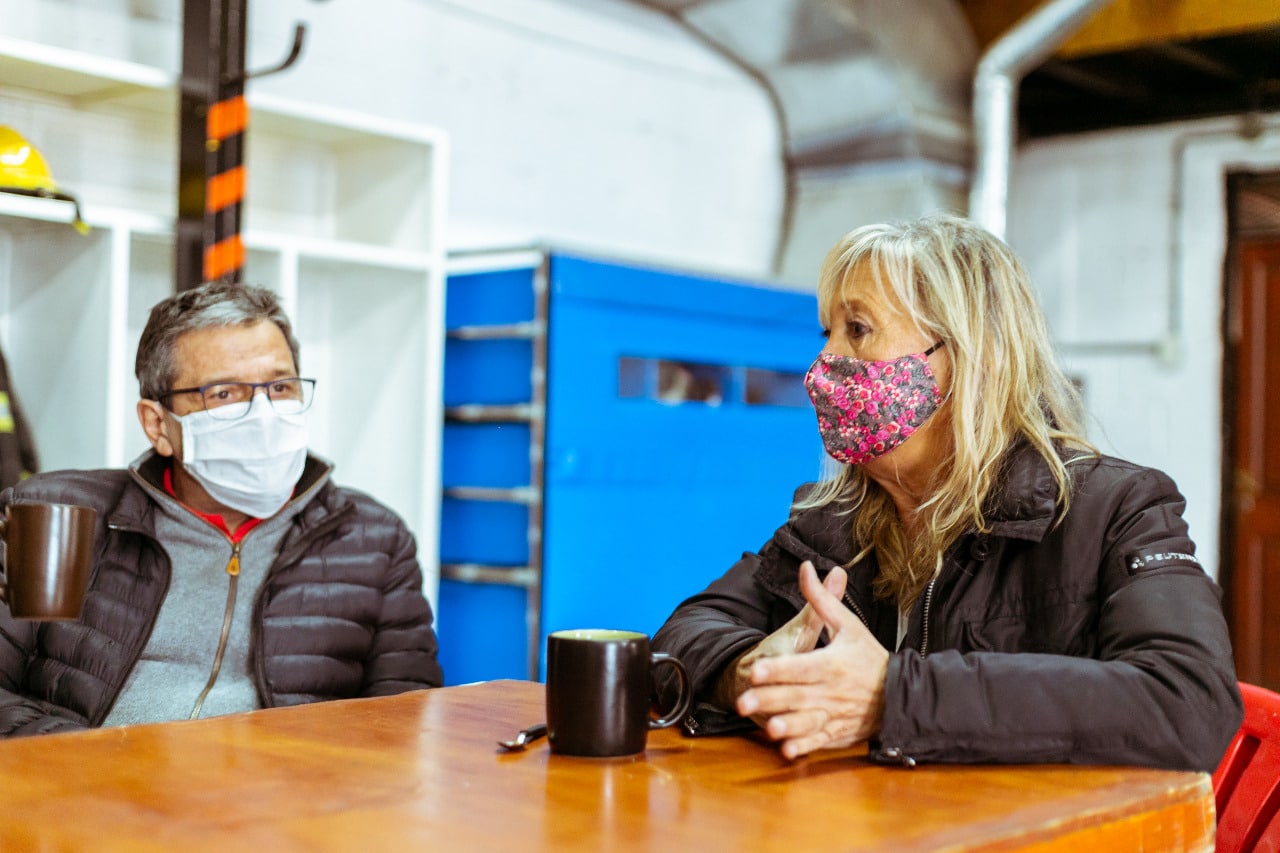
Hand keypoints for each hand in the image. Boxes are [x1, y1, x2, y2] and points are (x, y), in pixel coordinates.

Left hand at [736, 560, 889, 758]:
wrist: (899, 692)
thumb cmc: (868, 656)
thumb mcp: (847, 624)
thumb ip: (821, 599)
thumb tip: (805, 568)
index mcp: (832, 663)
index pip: (800, 667)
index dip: (777, 669)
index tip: (755, 670)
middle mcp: (832, 691)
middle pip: (796, 696)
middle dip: (769, 700)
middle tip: (742, 701)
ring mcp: (835, 715)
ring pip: (806, 722)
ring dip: (786, 726)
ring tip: (767, 728)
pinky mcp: (837, 733)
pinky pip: (819, 742)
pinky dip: (803, 746)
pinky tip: (786, 750)